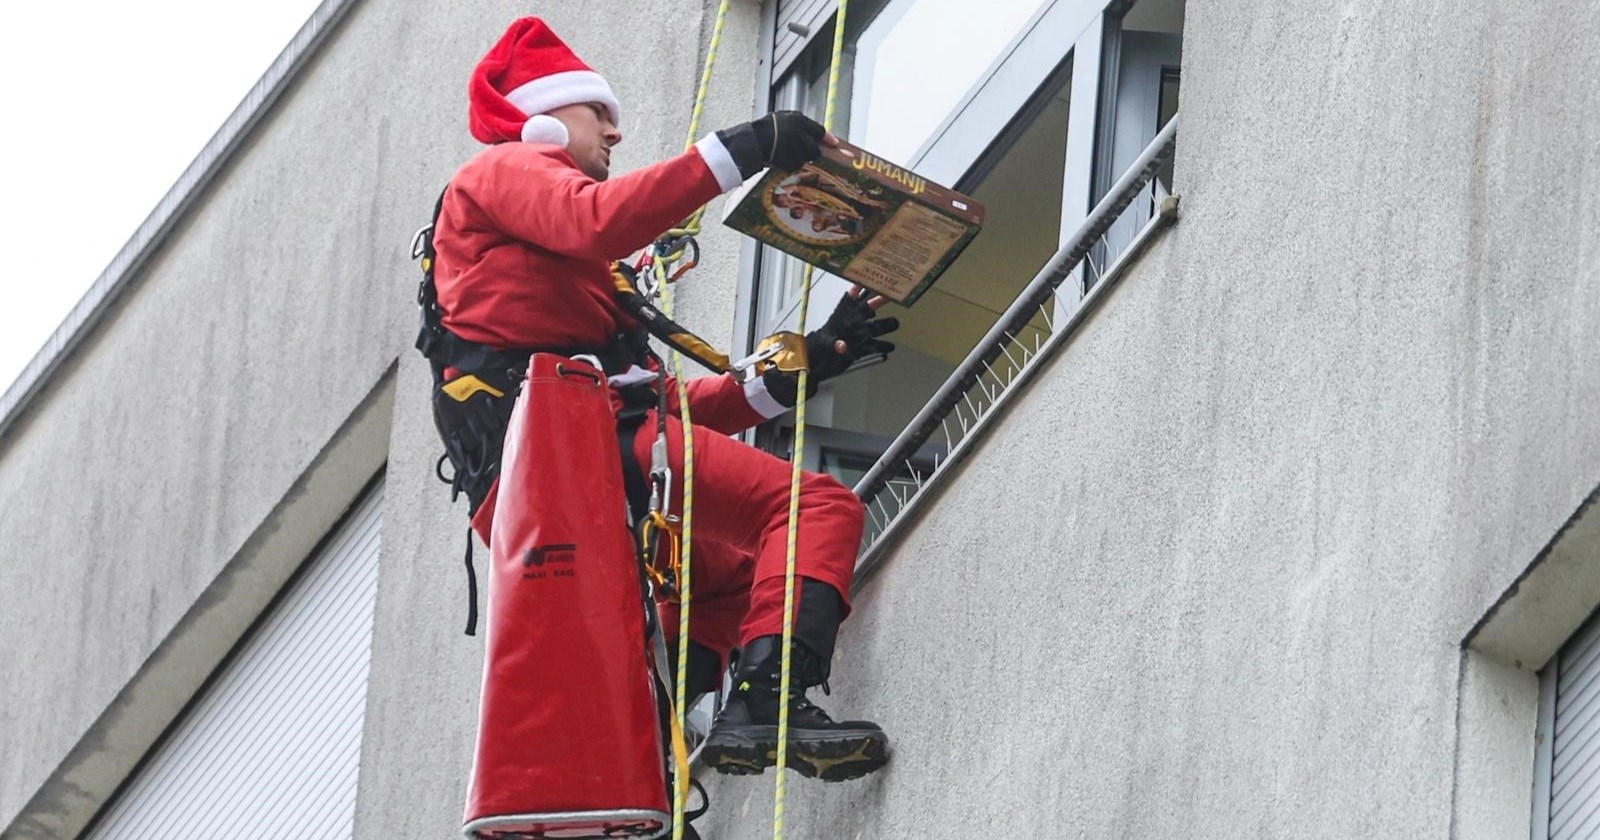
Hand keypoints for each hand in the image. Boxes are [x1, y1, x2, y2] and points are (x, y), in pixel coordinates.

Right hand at [717, 111, 839, 179]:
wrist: (749, 142)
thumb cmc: (765, 128)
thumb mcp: (783, 118)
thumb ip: (800, 124)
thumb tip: (818, 133)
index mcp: (798, 120)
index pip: (819, 131)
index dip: (827, 139)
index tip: (835, 144)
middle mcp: (798, 134)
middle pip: (814, 149)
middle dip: (810, 152)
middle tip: (801, 151)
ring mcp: (793, 149)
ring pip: (805, 159)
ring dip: (798, 159)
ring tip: (785, 153)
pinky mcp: (788, 161)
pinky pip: (794, 167)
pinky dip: (790, 165)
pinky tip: (780, 159)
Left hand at [805, 287, 897, 383]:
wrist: (815, 367)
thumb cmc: (816, 351)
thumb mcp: (823, 346)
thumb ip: (833, 344)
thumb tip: (842, 345)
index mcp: (840, 319)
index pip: (850, 300)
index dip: (857, 289)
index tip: (867, 279)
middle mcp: (850, 326)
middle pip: (867, 310)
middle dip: (878, 301)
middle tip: (889, 295)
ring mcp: (856, 338)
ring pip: (874, 328)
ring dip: (885, 325)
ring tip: (896, 323)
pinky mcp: (858, 351)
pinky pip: (873, 347)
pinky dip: (882, 346)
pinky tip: (890, 347)